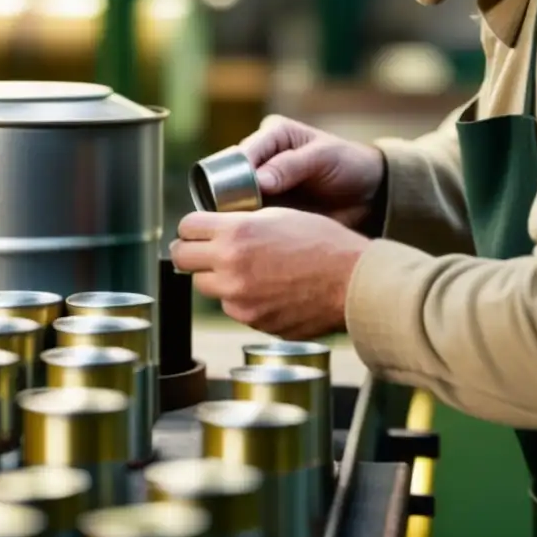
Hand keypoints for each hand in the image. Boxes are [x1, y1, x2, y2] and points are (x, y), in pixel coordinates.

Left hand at [170, 207, 369, 339]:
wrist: (353, 283)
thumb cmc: (324, 243)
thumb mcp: (280, 215)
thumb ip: (241, 222)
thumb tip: (216, 228)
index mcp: (236, 233)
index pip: (186, 227)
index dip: (192, 227)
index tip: (198, 230)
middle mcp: (230, 267)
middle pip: (184, 260)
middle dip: (192, 253)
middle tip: (205, 251)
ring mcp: (239, 299)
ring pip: (208, 287)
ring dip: (219, 278)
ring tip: (250, 270)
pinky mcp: (252, 321)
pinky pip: (234, 308)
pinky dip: (244, 299)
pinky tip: (270, 289)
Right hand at [240, 115, 384, 227]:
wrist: (368, 194)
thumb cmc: (348, 164)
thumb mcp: (324, 157)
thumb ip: (291, 165)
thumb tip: (258, 180)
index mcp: (272, 135)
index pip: (243, 152)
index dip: (236, 173)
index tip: (241, 195)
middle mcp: (260, 158)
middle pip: (229, 176)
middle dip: (228, 196)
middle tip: (233, 218)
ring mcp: (260, 186)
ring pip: (233, 198)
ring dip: (235, 214)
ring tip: (237, 232)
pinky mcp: (266, 209)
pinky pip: (249, 217)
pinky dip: (247, 227)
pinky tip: (247, 239)